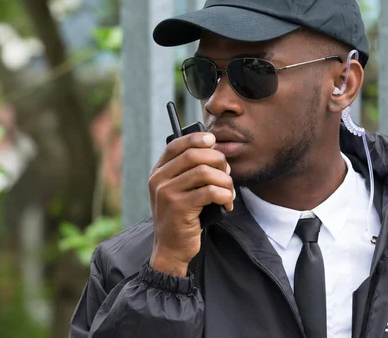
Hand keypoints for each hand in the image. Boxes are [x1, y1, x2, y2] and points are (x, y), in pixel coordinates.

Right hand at [148, 132, 233, 275]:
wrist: (171, 248)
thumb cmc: (182, 217)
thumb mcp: (179, 191)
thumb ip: (190, 171)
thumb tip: (216, 151)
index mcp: (158, 172)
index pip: (176, 145)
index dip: (196, 138)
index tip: (212, 139)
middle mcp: (159, 180)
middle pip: (194, 155)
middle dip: (217, 160)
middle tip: (227, 173)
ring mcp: (167, 194)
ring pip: (204, 172)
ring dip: (225, 180)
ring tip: (229, 192)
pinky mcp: (179, 208)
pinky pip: (210, 191)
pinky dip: (225, 195)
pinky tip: (227, 204)